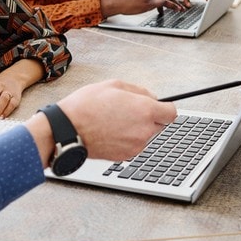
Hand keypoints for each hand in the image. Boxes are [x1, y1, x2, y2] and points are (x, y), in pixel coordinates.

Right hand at [25, 79, 176, 165]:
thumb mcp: (113, 85)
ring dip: (136, 129)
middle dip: (148, 118)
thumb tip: (150, 97)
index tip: (158, 107)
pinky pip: (133, 145)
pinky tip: (110, 131)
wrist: (68, 130)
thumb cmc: (86, 106)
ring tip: (114, 121)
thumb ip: (138, 91)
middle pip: (159, 125)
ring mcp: (135, 145)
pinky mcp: (125, 156)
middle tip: (128, 111)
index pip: (171, 113)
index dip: (164, 108)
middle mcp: (144, 130)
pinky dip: (126, 139)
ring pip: (145, 135)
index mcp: (145, 110)